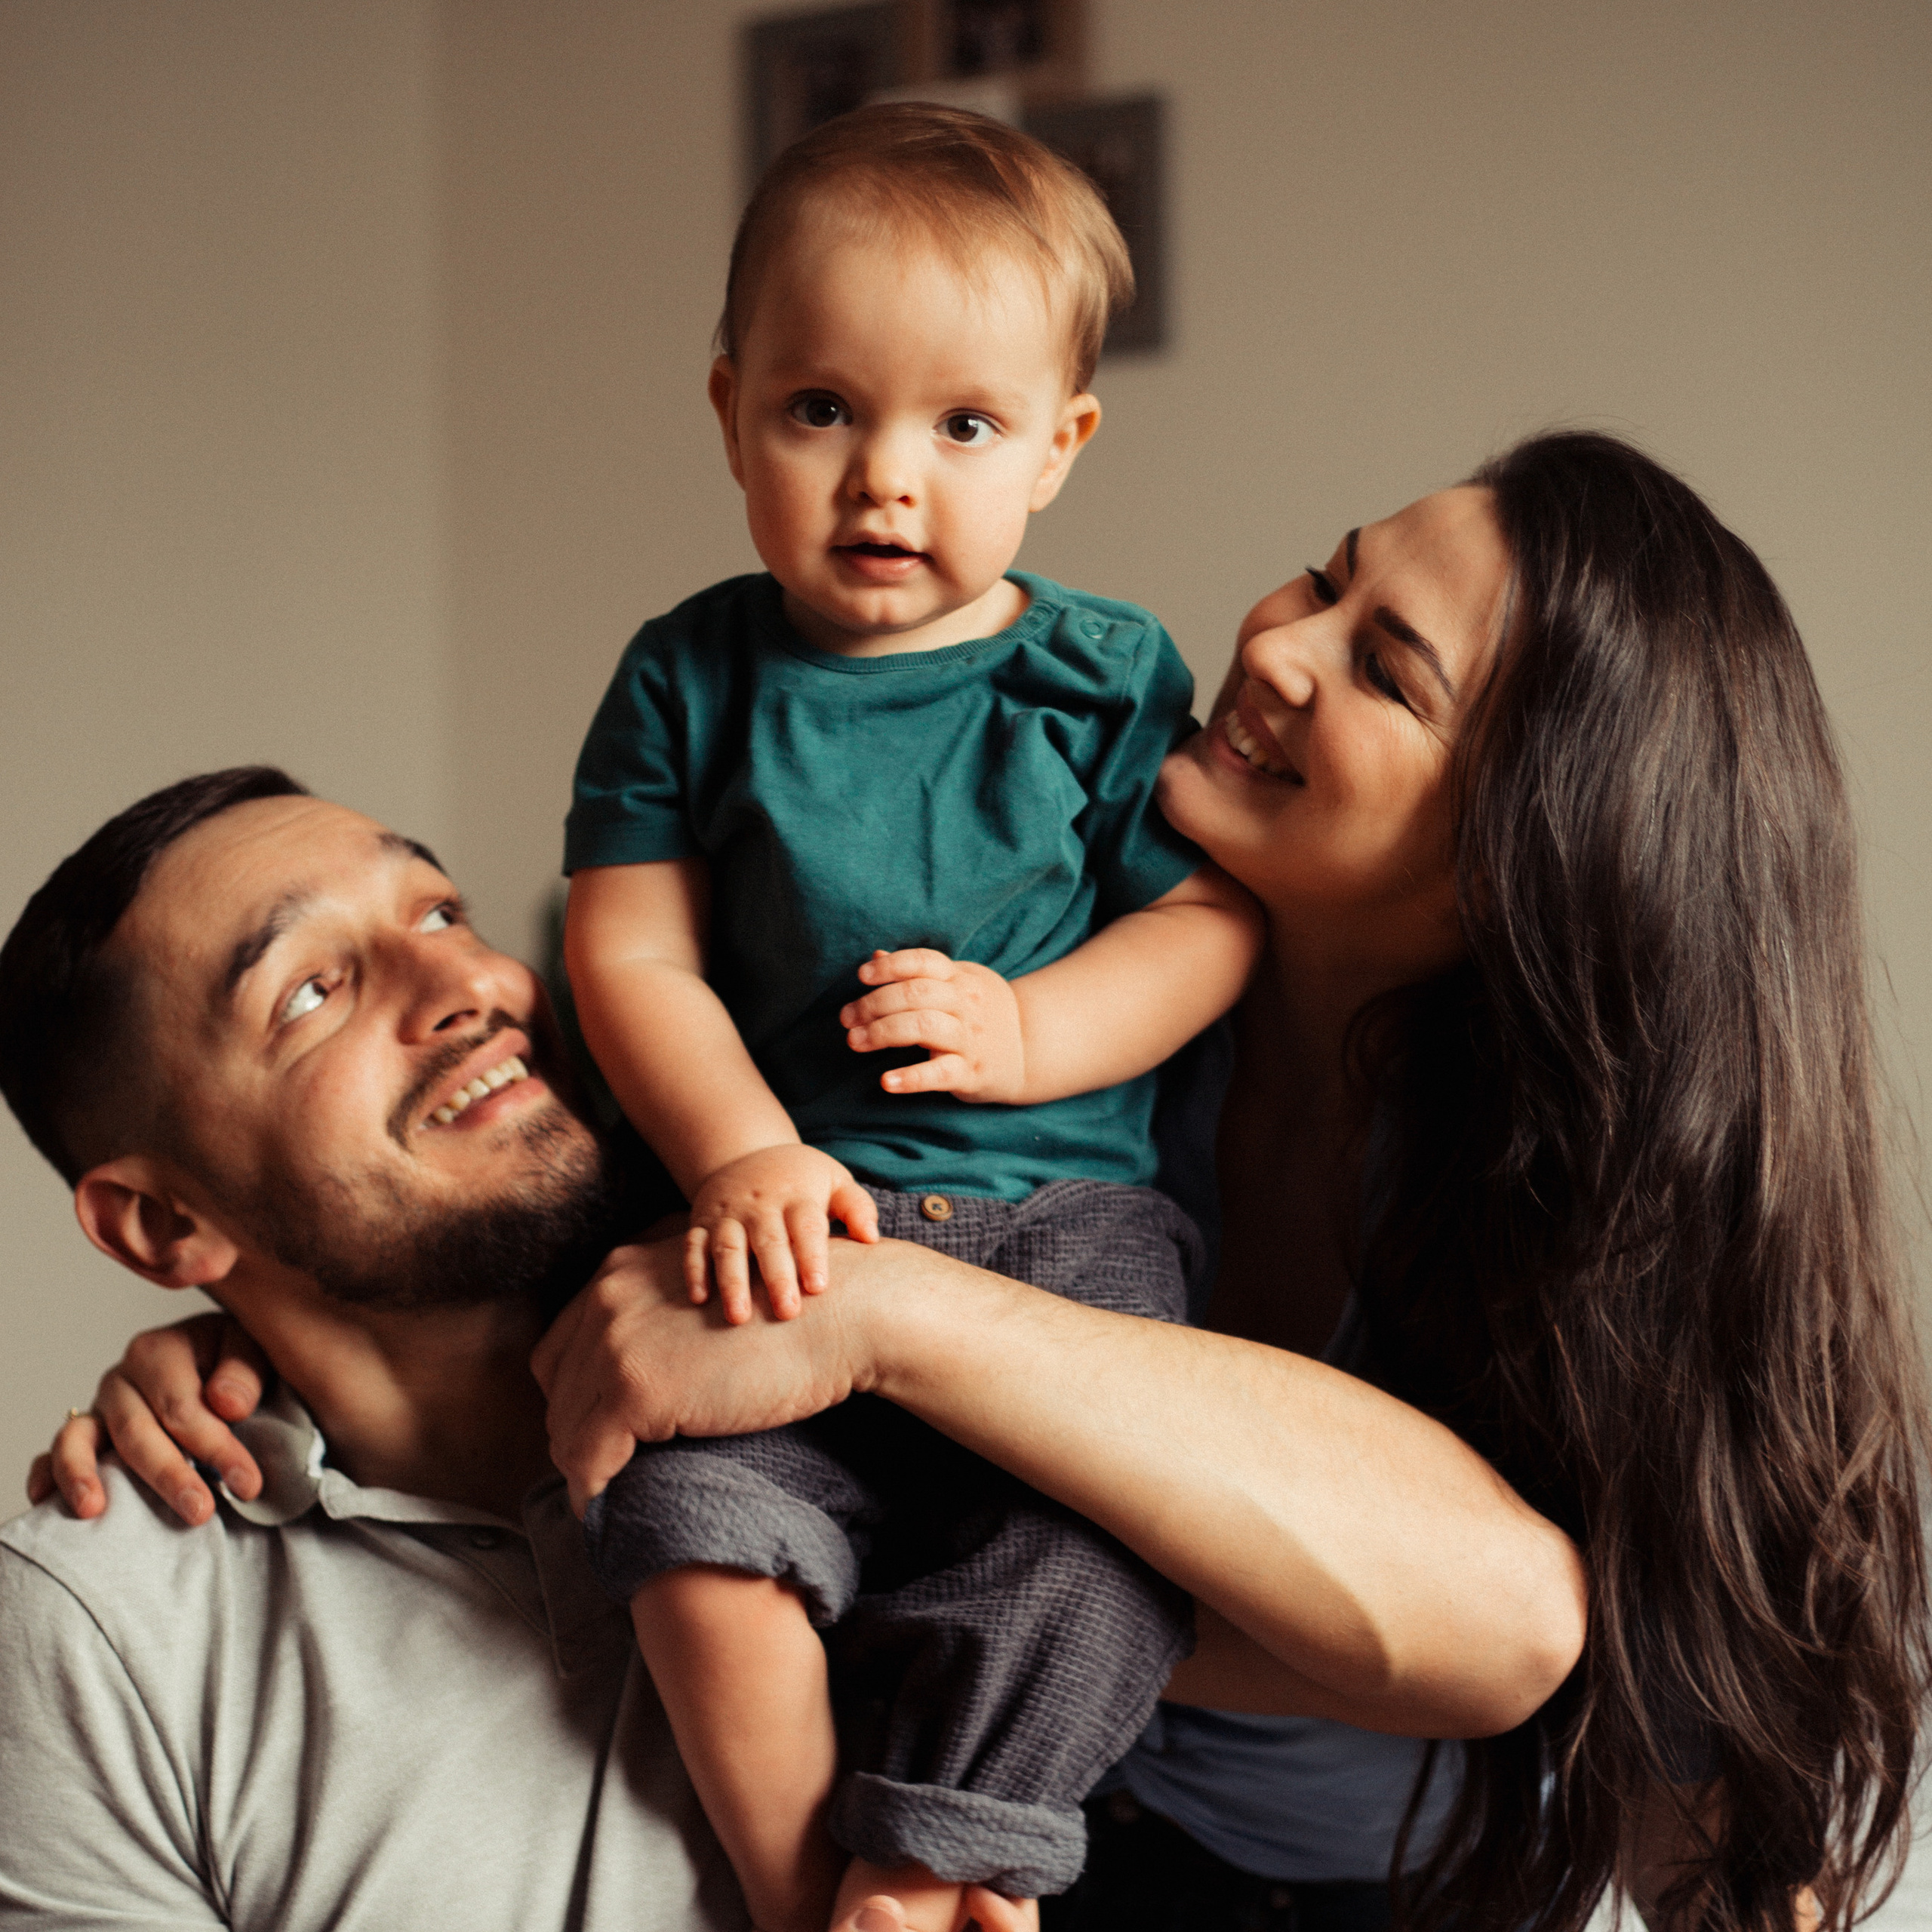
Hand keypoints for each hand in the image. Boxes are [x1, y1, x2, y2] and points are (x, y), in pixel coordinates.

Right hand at [24, 1313, 271, 1524]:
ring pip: (80, 1441)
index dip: (215, 1446)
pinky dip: (47, 1477)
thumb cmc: (238, 1362)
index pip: (182, 1406)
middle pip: (136, 1431)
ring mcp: (98, 1411)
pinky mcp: (85, 1440)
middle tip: (200, 1511)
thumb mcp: (256, 1350)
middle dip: (169, 1475)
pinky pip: (52, 1456)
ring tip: (96, 1511)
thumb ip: (245, 1372)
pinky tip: (48, 1503)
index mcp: (161, 1351)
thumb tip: (227, 1404)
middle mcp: (122, 1381)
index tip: (247, 1483)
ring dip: (86, 1477)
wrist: (224, 1367)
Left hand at [531, 1234, 879, 1515]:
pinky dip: (591, 1491)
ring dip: (580, 1467)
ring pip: (566, 1428)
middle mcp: (607, 1298)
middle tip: (598, 1470)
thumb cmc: (790, 1308)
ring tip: (602, 1494)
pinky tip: (606, 1508)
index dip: (571, 1396)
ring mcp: (618, 1343)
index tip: (593, 1429)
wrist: (840, 1312)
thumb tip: (647, 1366)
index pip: (559, 1348)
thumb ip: (662, 1313)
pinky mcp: (638, 1391)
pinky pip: (588, 1460)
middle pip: (557, 1388)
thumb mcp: (708, 1290)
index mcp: (621, 1271)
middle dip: (573, 1433)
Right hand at [686, 1143, 880, 1322]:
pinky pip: (693, 1246)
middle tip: (787, 1313)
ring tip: (739, 1318)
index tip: (818, 1288)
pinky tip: (698, 1299)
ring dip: (731, 1282)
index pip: (806, 1227)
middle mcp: (760, 1205)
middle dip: (777, 1278)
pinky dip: (693, 1271)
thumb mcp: (834, 1179)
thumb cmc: (801, 1179)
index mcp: (797, 1195)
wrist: (746, 1152)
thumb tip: (872, 1238)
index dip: (811, 1256)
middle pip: (768, 1242)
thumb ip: (856, 1207)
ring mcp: (728, 1214)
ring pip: (728, 1248)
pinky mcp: (702, 1223)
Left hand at [841, 948, 1025, 1101]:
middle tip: (847, 1018)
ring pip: (924, 1027)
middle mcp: (966, 1004)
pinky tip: (886, 1082)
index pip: (924, 962)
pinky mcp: (972, 1072)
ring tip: (855, 1042)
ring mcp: (970, 1038)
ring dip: (883, 1033)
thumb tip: (875, 957)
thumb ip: (919, 973)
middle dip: (874, 1004)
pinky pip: (940, 1074)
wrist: (1031, 1049)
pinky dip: (911, 1078)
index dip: (891, 966)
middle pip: (916, 994)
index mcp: (960, 979)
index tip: (862, 976)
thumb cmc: (983, 1013)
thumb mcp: (959, 983)